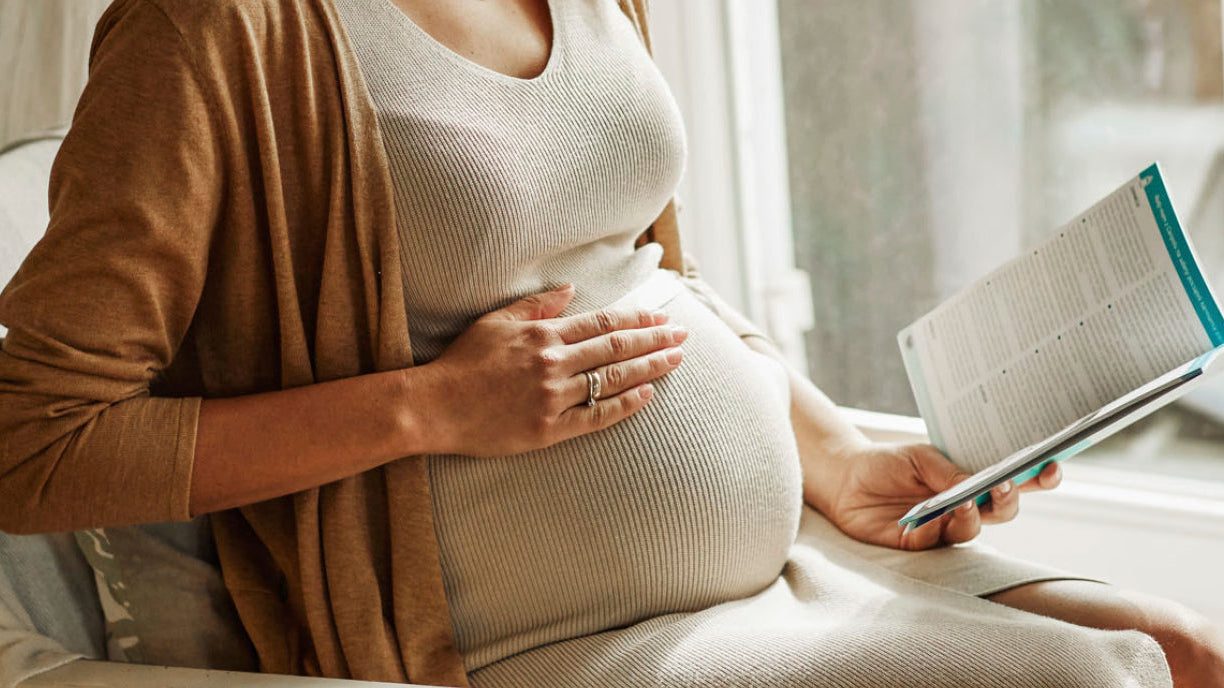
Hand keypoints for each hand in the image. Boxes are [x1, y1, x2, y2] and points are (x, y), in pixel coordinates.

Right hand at [419, 283, 687, 455]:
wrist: (435, 407)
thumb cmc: (462, 362)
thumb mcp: (496, 321)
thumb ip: (536, 304)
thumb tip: (572, 290)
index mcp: (543, 335)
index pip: (602, 323)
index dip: (636, 321)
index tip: (661, 319)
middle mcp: (554, 363)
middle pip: (616, 348)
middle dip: (654, 341)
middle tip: (682, 336)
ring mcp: (553, 397)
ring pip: (612, 379)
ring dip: (649, 368)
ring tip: (675, 361)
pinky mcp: (549, 429)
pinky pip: (596, 416)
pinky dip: (624, 405)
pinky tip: (646, 395)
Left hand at [814, 441, 1061, 550]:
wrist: (844, 480)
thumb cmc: (886, 463)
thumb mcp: (919, 456)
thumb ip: (947, 471)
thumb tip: (976, 483)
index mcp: (971, 479)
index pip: (1012, 480)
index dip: (1036, 477)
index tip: (1052, 466)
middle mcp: (965, 506)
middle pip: (1003, 510)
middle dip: (1009, 499)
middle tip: (1004, 486)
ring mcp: (944, 527)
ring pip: (973, 530)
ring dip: (974, 516)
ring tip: (965, 502)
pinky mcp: (919, 544)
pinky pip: (936, 542)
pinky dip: (936, 530)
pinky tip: (930, 519)